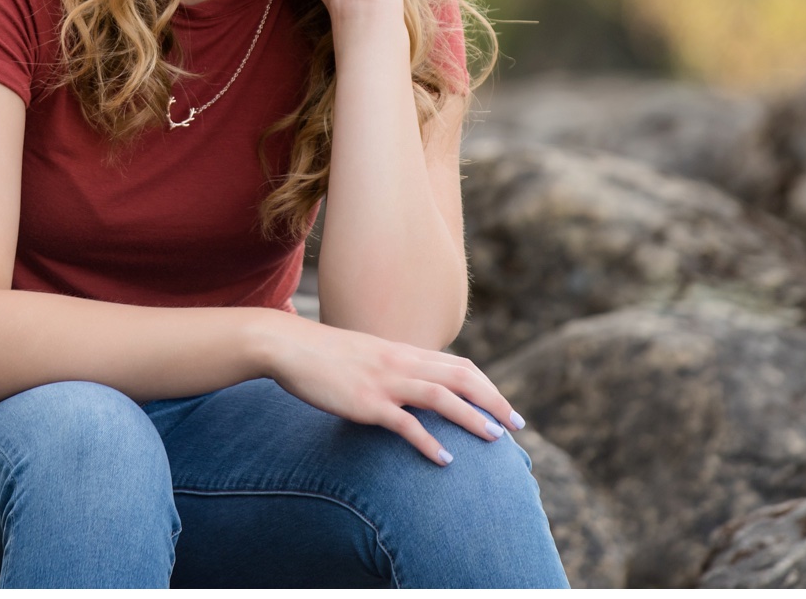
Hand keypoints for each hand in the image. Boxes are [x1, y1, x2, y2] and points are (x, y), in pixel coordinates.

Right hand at [259, 315, 525, 464]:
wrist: (288, 346)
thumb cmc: (323, 355)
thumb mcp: (367, 356)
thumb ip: (392, 368)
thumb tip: (412, 386)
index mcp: (403, 352)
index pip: (459, 365)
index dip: (487, 386)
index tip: (505, 407)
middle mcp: (401, 363)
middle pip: (461, 378)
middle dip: (494, 401)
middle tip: (517, 425)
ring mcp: (384, 381)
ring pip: (442, 397)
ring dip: (473, 418)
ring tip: (495, 439)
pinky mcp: (366, 401)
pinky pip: (405, 423)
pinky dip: (429, 442)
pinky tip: (445, 459)